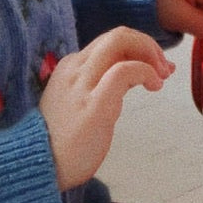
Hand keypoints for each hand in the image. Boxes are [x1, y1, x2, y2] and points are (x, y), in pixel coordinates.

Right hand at [40, 27, 174, 189]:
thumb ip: (103, 87)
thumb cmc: (63, 143)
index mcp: (70, 67)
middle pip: (117, 35)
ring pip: (119, 41)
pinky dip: (145, 71)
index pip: (110, 43)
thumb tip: (136, 77)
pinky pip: (124, 70)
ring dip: (150, 54)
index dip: (138, 49)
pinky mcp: (94, 103)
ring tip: (162, 77)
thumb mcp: (82, 104)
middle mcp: (75, 68)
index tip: (157, 67)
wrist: (39, 167)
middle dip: (147, 45)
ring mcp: (82, 83)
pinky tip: (153, 85)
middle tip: (164, 69)